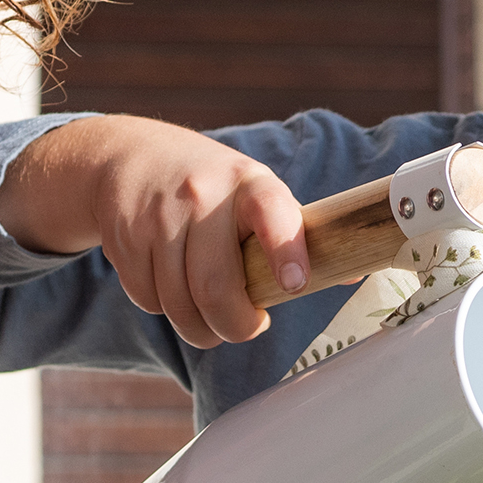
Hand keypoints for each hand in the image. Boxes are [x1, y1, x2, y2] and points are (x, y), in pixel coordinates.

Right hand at [0, 115, 308, 347]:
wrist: (132, 155)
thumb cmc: (214, 187)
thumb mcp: (258, 194)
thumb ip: (299, 234)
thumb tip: (358, 271)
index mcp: (251, 185)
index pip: (272, 215)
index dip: (286, 252)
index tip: (294, 286)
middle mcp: (202, 196)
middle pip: (216, 288)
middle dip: (236, 326)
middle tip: (246, 327)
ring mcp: (158, 216)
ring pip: (178, 303)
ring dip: (199, 327)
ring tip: (211, 318)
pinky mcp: (124, 237)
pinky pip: (148, 299)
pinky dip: (164, 308)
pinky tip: (173, 287)